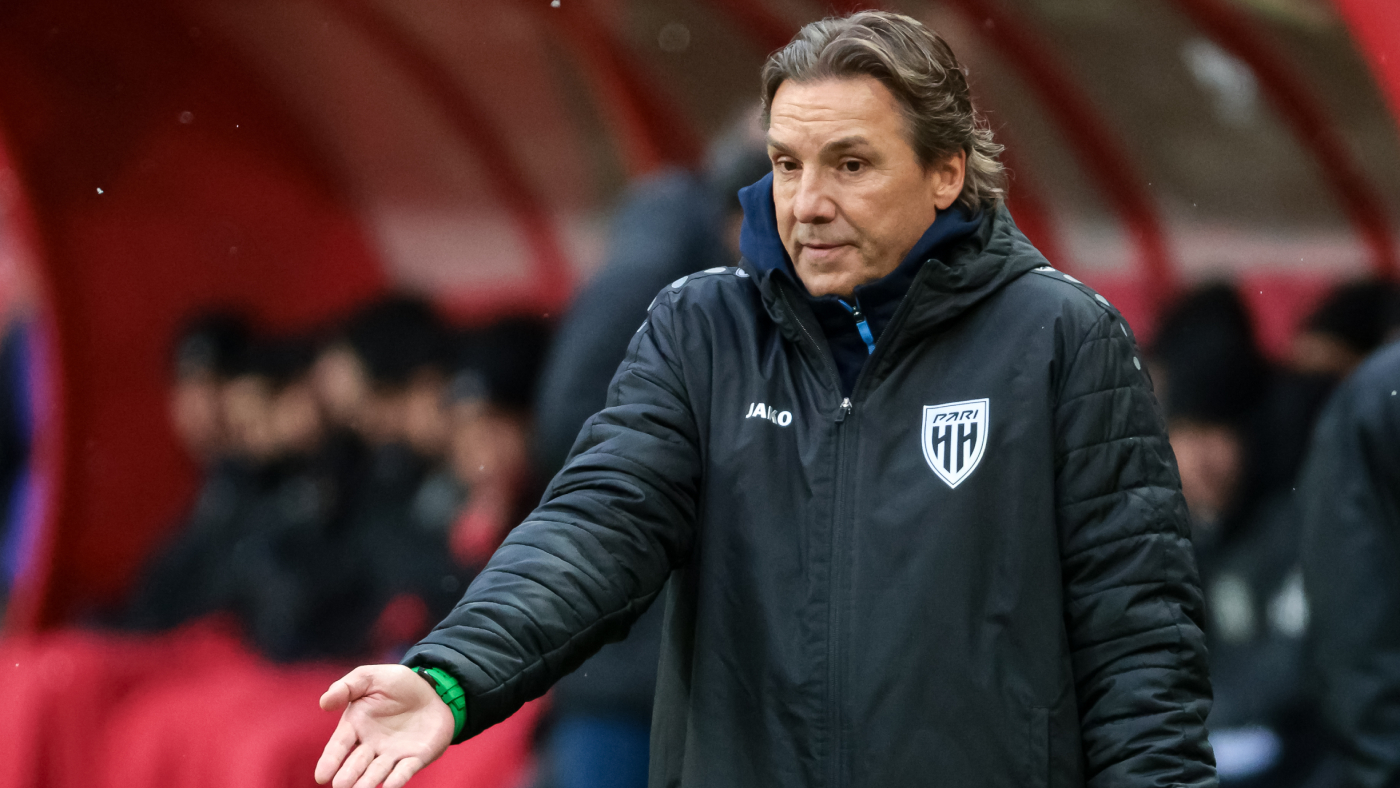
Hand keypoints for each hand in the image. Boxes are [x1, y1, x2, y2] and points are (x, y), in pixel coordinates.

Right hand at [315, 664, 455, 787]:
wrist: (433, 689)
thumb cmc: (398, 684)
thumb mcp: (371, 677)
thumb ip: (347, 687)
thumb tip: (324, 702)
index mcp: (356, 726)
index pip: (339, 746)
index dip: (330, 760)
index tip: (322, 776)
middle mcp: (371, 745)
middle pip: (356, 763)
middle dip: (348, 775)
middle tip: (340, 786)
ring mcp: (392, 754)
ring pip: (377, 772)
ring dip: (368, 782)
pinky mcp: (415, 758)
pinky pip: (405, 771)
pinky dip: (397, 779)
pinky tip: (390, 786)